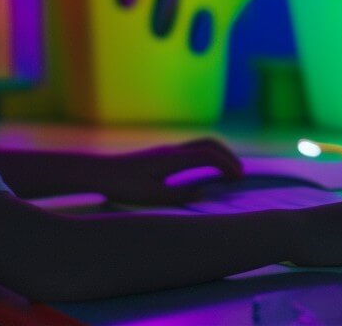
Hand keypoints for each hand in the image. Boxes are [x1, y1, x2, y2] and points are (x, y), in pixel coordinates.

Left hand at [96, 137, 243, 205]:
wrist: (100, 172)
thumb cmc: (124, 185)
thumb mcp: (153, 196)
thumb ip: (180, 194)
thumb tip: (204, 192)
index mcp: (173, 159)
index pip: (208, 155)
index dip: (227, 164)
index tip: (240, 177)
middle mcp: (173, 150)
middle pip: (209, 143)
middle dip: (228, 156)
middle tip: (240, 174)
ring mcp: (167, 150)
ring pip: (201, 144)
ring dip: (219, 154)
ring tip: (229, 172)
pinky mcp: (162, 155)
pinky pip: (192, 150)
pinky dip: (208, 156)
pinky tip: (207, 171)